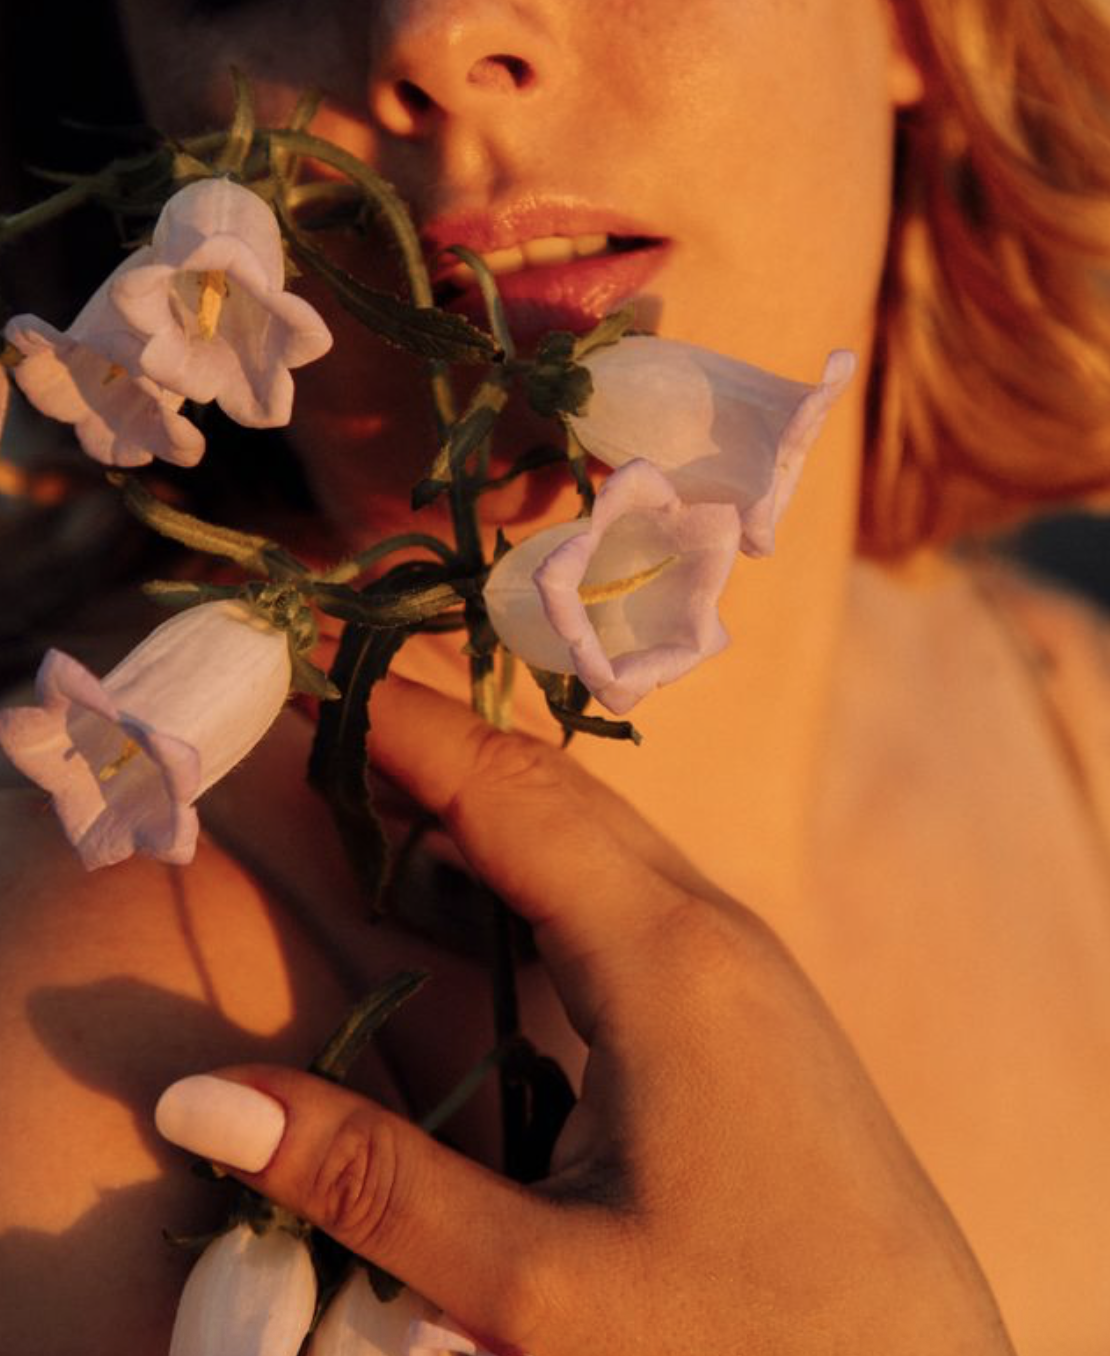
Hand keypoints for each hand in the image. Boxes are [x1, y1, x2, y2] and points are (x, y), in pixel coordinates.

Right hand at [155, 677, 1015, 1355]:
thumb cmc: (747, 1344)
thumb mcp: (540, 1285)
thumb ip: (372, 1184)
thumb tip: (200, 1097)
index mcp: (663, 957)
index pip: (503, 792)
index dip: (399, 725)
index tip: (303, 668)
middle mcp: (710, 926)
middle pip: (551, 790)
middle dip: (432, 741)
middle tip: (315, 711)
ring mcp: (741, 961)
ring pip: (594, 834)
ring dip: (482, 801)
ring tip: (370, 784)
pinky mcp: (749, 1003)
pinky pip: (625, 890)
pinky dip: (532, 866)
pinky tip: (477, 898)